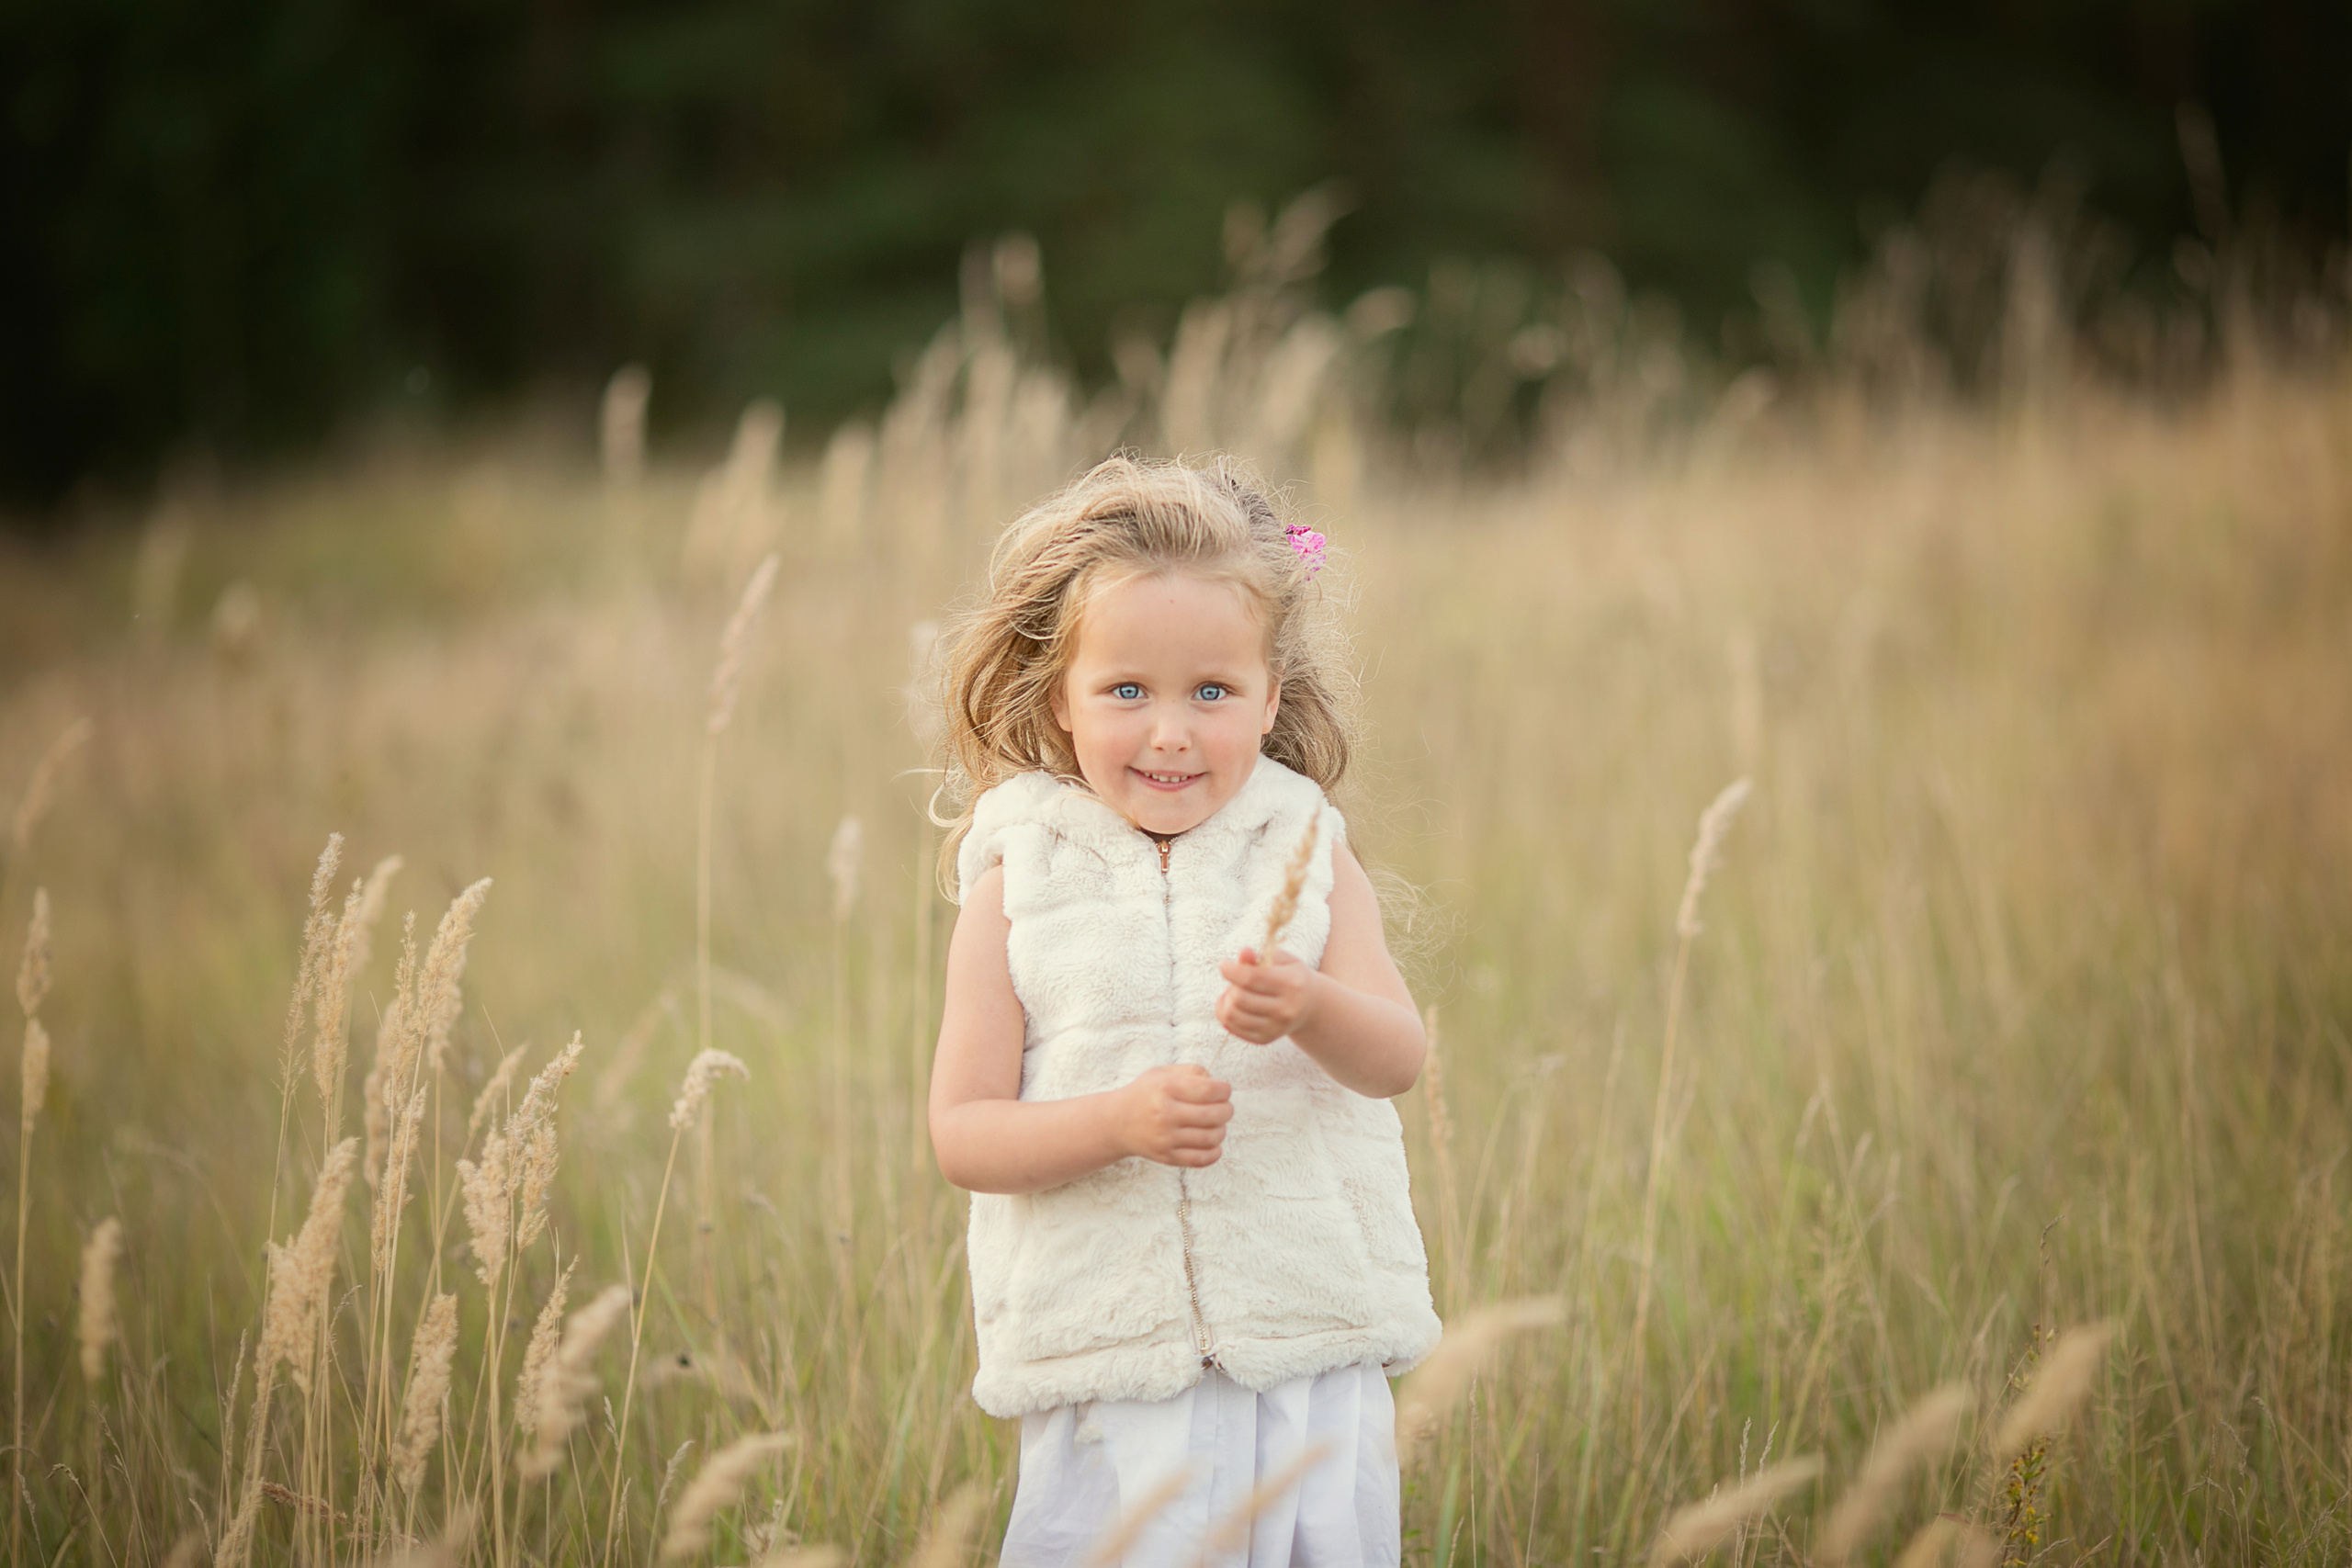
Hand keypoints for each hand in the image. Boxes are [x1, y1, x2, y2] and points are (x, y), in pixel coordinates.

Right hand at [1112, 1064, 1232, 1167]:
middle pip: (1215, 1114)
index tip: (1224, 1090)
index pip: (1209, 1090)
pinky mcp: (1166, 1156)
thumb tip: (1217, 1082)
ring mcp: (1166, 1138)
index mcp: (1166, 1088)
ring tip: (1216, 1125)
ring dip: (1222, 1130)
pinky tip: (1213, 1144)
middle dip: (1227, 1110)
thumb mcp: (1163, 1073)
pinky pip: (1200, 1159)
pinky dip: (1214, 1152)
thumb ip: (1191, 1071)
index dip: (1225, 1090)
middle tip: (1224, 1107)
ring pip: (1211, 1138)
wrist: (1116, 1122)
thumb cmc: (1145, 1094)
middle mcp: (1165, 1114)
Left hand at [1216, 947, 1318, 1044]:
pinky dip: (1225, 1014)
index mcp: (1291, 985)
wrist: (1309, 1006)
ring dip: (1226, 1001)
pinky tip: (1232, 1005)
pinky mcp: (1265, 1039)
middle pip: (1239, 998)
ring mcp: (1275, 1028)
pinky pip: (1232, 1028)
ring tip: (1233, 992)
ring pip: (1232, 1015)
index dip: (1231, 970)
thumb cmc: (1291, 977)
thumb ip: (1261, 956)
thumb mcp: (1282, 961)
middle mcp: (1285, 1010)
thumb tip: (1244, 952)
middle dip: (1231, 986)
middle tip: (1235, 980)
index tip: (1223, 964)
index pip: (1251, 978)